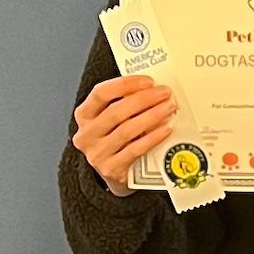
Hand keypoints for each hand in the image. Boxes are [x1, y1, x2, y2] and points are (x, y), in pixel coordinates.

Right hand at [73, 75, 176, 197]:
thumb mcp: (112, 119)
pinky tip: (166, 129)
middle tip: (165, 93)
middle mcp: (86, 134)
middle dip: (144, 99)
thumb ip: (124, 103)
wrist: (112, 173)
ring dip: (152, 116)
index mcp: (84, 115)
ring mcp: (97, 153)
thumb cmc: (114, 139)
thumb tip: (153, 88)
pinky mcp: (111, 168)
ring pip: (127, 130)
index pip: (101, 93)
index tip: (148, 81)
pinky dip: (153, 137)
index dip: (125, 84)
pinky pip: (135, 150)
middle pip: (116, 111)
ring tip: (169, 108)